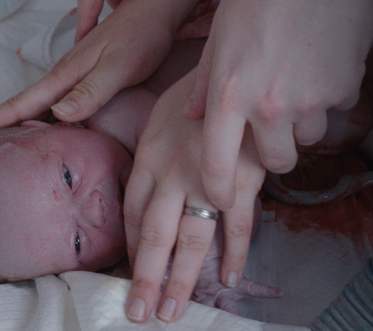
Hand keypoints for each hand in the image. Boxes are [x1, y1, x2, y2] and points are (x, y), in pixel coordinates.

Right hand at [0, 0, 178, 141]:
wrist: (155, 7)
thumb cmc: (141, 36)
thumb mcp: (120, 66)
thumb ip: (92, 90)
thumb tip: (59, 114)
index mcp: (65, 76)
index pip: (22, 105)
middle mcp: (64, 76)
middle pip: (22, 106)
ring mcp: (74, 75)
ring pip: (38, 104)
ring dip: (15, 121)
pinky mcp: (87, 76)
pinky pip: (55, 102)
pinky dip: (41, 115)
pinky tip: (43, 126)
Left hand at [123, 71, 264, 322]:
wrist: (238, 66)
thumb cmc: (199, 87)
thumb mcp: (162, 110)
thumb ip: (154, 147)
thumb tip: (146, 176)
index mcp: (149, 156)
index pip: (132, 211)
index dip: (130, 245)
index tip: (129, 270)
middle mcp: (172, 174)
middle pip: (154, 237)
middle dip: (145, 279)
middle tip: (138, 314)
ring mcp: (207, 180)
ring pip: (190, 241)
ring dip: (181, 280)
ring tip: (172, 313)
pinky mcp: (243, 181)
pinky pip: (238, 226)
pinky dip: (235, 254)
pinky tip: (227, 280)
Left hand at [184, 0, 372, 209]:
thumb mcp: (219, 34)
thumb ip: (206, 83)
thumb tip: (193, 117)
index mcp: (230, 94)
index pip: (219, 166)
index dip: (219, 190)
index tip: (221, 199)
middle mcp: (271, 107)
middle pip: (276, 162)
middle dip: (272, 150)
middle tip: (268, 122)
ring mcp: (313, 101)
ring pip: (308, 138)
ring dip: (301, 122)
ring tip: (294, 78)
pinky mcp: (347, 88)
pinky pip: (335, 109)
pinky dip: (328, 96)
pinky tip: (319, 60)